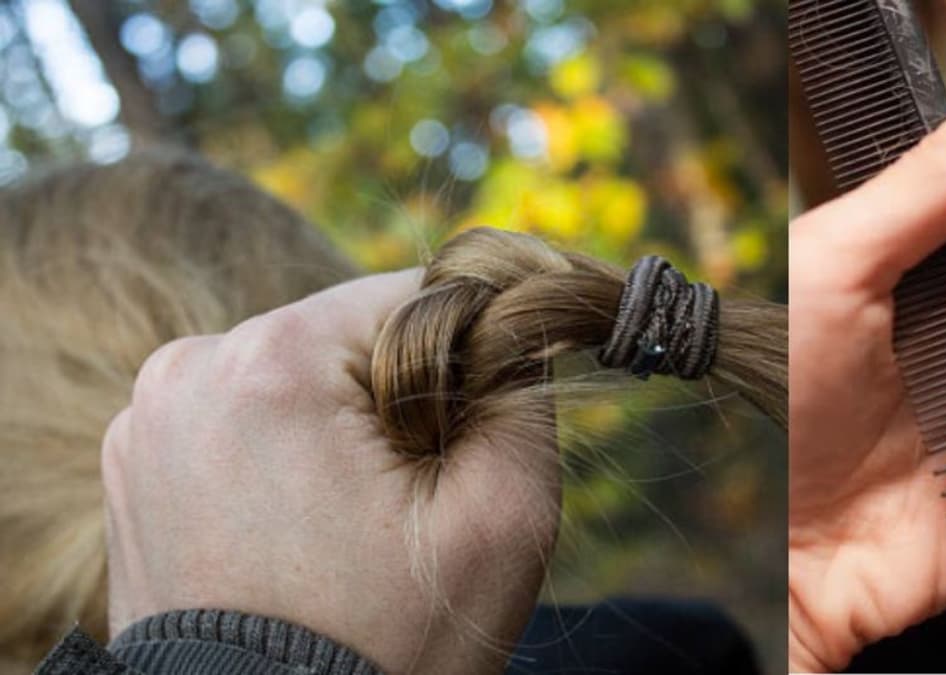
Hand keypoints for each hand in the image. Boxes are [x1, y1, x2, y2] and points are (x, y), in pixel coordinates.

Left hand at [102, 269, 560, 673]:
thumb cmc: (386, 645)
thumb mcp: (503, 517)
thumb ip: (526, 390)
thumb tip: (513, 330)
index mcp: (270, 362)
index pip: (414, 296)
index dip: (467, 361)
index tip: (466, 446)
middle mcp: (187, 369)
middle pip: (350, 338)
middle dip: (399, 401)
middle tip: (408, 505)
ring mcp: (148, 420)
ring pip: (299, 379)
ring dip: (341, 430)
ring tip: (349, 530)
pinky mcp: (135, 465)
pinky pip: (244, 422)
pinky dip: (285, 459)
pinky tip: (299, 534)